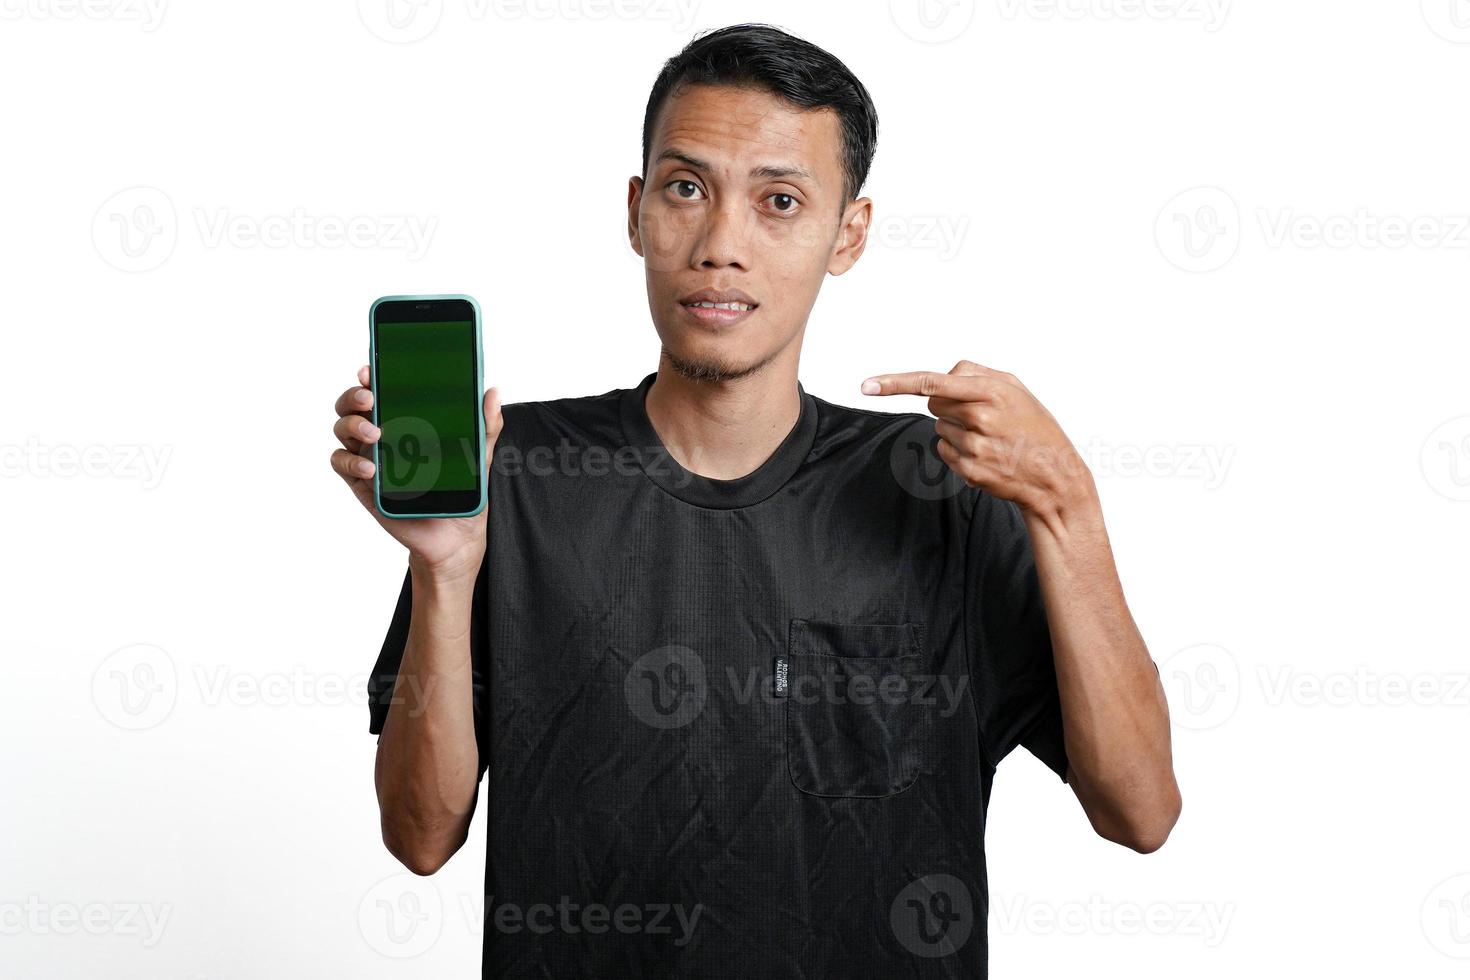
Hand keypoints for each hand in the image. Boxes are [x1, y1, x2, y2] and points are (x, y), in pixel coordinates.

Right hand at [331, 364, 502, 581]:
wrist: (456, 537)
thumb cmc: (463, 491)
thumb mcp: (480, 456)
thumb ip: (485, 425)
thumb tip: (493, 391)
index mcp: (406, 420)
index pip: (382, 388)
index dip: (371, 375)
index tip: (371, 366)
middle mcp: (383, 434)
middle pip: (353, 405)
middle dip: (354, 394)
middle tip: (370, 396)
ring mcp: (370, 457)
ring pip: (342, 429)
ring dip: (352, 424)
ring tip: (375, 431)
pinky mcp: (363, 484)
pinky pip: (341, 463)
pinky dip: (350, 460)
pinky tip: (369, 466)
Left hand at [862, 360, 1093, 517]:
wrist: (1055, 476)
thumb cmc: (1034, 427)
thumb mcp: (1016, 389)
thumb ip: (976, 374)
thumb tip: (941, 376)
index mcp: (992, 391)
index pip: (932, 381)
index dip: (896, 382)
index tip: (867, 385)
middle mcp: (981, 417)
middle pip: (934, 402)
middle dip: (949, 405)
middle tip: (981, 416)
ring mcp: (974, 446)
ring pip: (939, 427)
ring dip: (957, 430)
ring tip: (990, 438)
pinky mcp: (969, 470)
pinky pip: (944, 450)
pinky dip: (958, 451)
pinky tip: (986, 455)